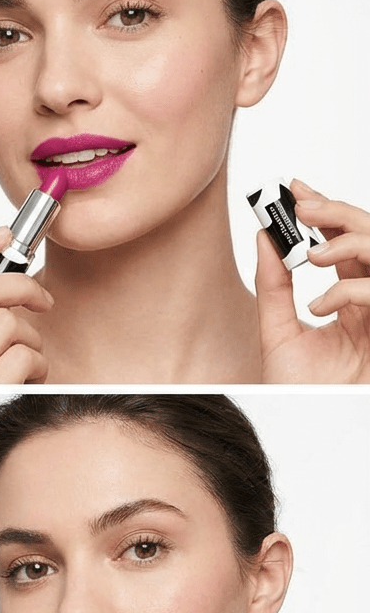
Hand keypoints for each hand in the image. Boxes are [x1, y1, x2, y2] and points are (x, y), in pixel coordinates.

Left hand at [256, 179, 369, 382]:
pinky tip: (321, 306)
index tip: (293, 188)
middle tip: (302, 204)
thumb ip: (274, 285)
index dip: (324, 210)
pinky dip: (349, 291)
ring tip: (310, 255)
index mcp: (350, 297)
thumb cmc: (300, 389)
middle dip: (338, 212)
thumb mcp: (278, 331)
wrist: (306, 424)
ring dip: (347, 243)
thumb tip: (263, 236)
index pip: (343, 242)